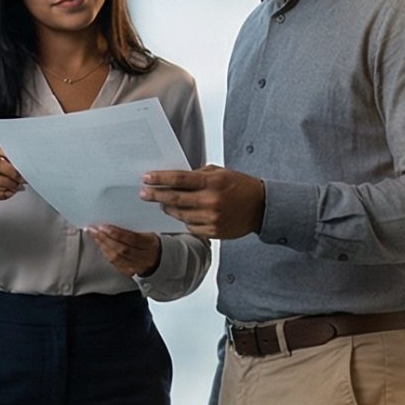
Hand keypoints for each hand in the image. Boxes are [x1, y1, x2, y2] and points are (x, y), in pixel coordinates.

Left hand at [84, 224, 161, 277]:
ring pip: (116, 258)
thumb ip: (134, 231)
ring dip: (102, 245)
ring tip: (94, 236)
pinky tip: (100, 246)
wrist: (161, 261)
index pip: (132, 239)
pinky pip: (115, 263)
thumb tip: (114, 224)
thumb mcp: (149, 234)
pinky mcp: (130, 272)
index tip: (104, 227)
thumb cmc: (152, 244)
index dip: (117, 233)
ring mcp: (137, 267)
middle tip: (93, 230)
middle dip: (105, 238)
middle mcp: (144, 257)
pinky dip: (106, 253)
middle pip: (122, 249)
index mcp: (151, 244)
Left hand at [141, 165, 264, 239]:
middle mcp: (211, 201)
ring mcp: (212, 218)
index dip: (160, 178)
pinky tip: (184, 214)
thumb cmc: (241, 187)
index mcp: (213, 182)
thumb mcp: (221, 173)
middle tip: (143, 193)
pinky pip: (190, 227)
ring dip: (168, 208)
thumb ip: (199, 175)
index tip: (147, 178)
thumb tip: (175, 178)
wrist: (261, 207)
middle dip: (156, 195)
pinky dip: (185, 220)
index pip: (180, 179)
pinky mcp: (213, 232)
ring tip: (162, 203)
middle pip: (175, 198)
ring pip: (180, 214)